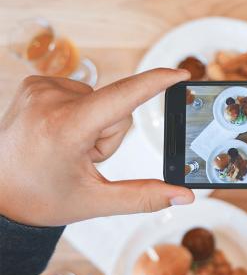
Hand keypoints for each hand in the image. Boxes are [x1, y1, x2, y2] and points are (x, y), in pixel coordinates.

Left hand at [0, 69, 194, 226]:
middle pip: (116, 108)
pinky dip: (79, 114)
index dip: (156, 83)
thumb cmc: (41, 198)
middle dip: (110, 134)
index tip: (180, 73)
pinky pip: (81, 93)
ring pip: (100, 100)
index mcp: (66, 129)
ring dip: (94, 124)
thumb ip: (145, 197)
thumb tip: (184, 196)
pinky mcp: (35, 84)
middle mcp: (50, 100)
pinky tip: (59, 133)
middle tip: (83, 158)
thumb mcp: (95, 201)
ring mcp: (39, 88)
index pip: (123, 97)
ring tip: (67, 147)